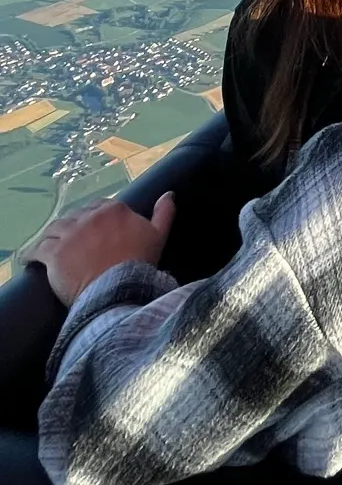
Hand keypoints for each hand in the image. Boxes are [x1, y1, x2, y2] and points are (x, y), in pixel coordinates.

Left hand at [26, 193, 174, 308]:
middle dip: (74, 227)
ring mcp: (70, 234)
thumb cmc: (140, 264)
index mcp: (114, 210)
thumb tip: (168, 194)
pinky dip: (32, 253)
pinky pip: (37, 248)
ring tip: (50, 246)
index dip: (96, 220)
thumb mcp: (158, 236)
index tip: (95, 232)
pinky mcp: (52, 253)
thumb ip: (164, 213)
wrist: (118, 290)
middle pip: (76, 216)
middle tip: (74, 242)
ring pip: (55, 229)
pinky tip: (30, 258)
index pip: (99, 208)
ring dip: (53, 237)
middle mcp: (89, 217)